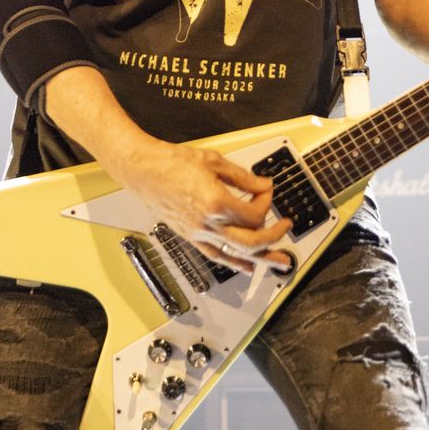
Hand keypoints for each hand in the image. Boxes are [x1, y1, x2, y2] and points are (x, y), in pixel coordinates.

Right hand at [102, 135, 292, 273]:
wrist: (142, 170)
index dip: (266, 199)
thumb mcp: (213, 161)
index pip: (255, 212)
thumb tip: (262, 184)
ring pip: (237, 254)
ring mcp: (198, 233)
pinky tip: (248, 267)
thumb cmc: (170, 162)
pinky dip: (235, 263)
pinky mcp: (190, 236)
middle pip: (252, 240)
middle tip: (286, 226)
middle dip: (274, 235)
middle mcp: (208, 223)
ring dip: (262, 258)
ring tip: (280, 262)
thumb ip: (242, 176)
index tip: (265, 188)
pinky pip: (216, 256)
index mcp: (216, 202)